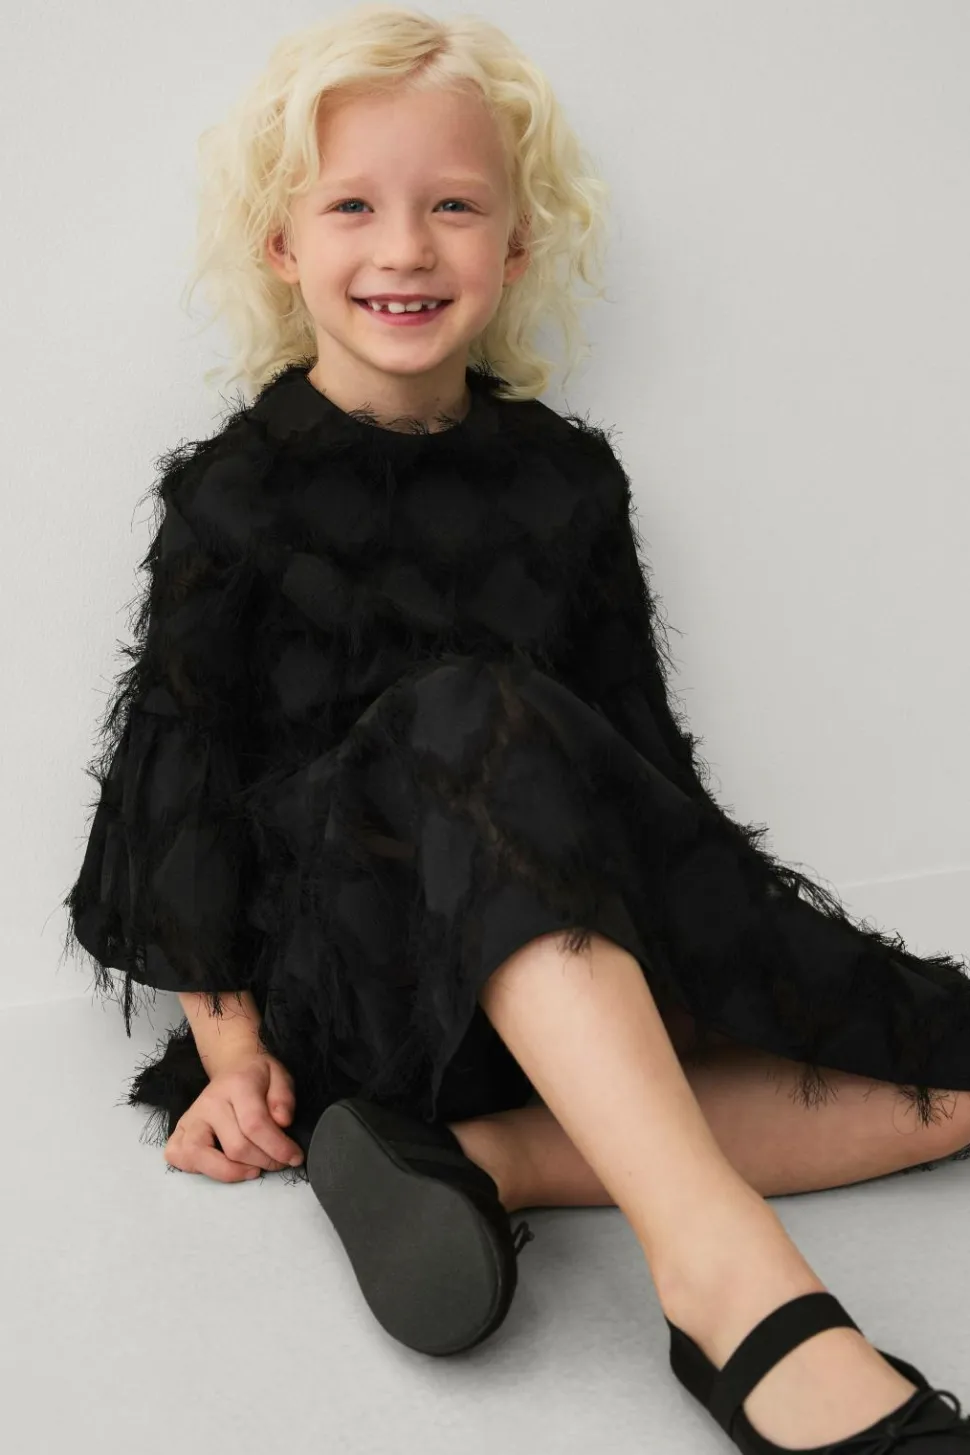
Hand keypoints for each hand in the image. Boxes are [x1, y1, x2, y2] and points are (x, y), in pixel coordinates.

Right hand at [164, 1050, 305, 1181]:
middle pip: (235, 1146)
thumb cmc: (258, 1077)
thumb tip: (283, 1122)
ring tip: (253, 1169)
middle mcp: (208, 1102)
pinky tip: (223, 1165)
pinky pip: (179, 1158)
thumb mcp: (280, 1077)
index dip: (278, 1147)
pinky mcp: (177, 1132)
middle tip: (279, 1162)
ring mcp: (190, 1118)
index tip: (294, 1158)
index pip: (255, 1124)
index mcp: (236, 1085)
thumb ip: (284, 1098)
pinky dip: (199, 1170)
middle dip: (264, 1162)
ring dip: (233, 1172)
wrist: (233, 1067)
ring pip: (202, 1157)